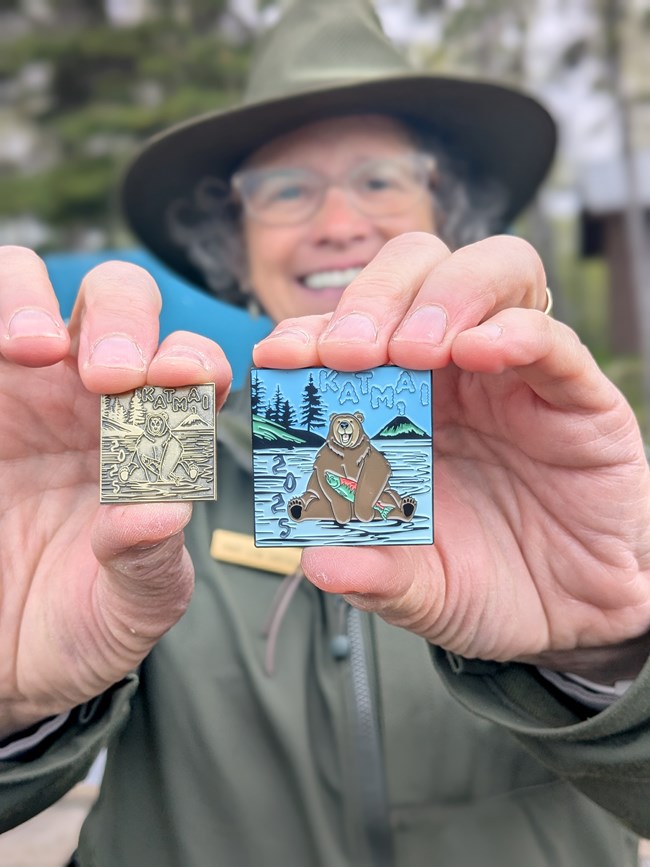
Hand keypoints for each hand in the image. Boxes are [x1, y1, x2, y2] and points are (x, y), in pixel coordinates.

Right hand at [0, 247, 231, 737]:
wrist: (2, 655)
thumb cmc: (78, 624)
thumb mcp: (125, 611)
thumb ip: (148, 564)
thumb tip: (165, 509)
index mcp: (155, 437)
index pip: (188, 370)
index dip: (198, 363)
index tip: (191, 385)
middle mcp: (89, 397)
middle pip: (120, 303)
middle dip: (125, 321)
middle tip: (115, 376)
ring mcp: (19, 388)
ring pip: (25, 289)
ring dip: (33, 301)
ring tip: (35, 348)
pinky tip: (2, 350)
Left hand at [253, 233, 649, 679]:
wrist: (570, 617)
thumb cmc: (487, 583)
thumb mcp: (419, 589)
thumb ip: (373, 573)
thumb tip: (318, 564)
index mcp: (398, 403)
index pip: (350, 330)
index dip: (310, 330)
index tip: (278, 357)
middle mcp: (454, 374)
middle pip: (415, 272)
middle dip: (372, 298)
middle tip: (346, 352)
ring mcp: (515, 376)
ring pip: (490, 274)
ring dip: (441, 298)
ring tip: (412, 352)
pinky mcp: (576, 396)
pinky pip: (552, 338)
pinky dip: (515, 332)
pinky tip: (480, 352)